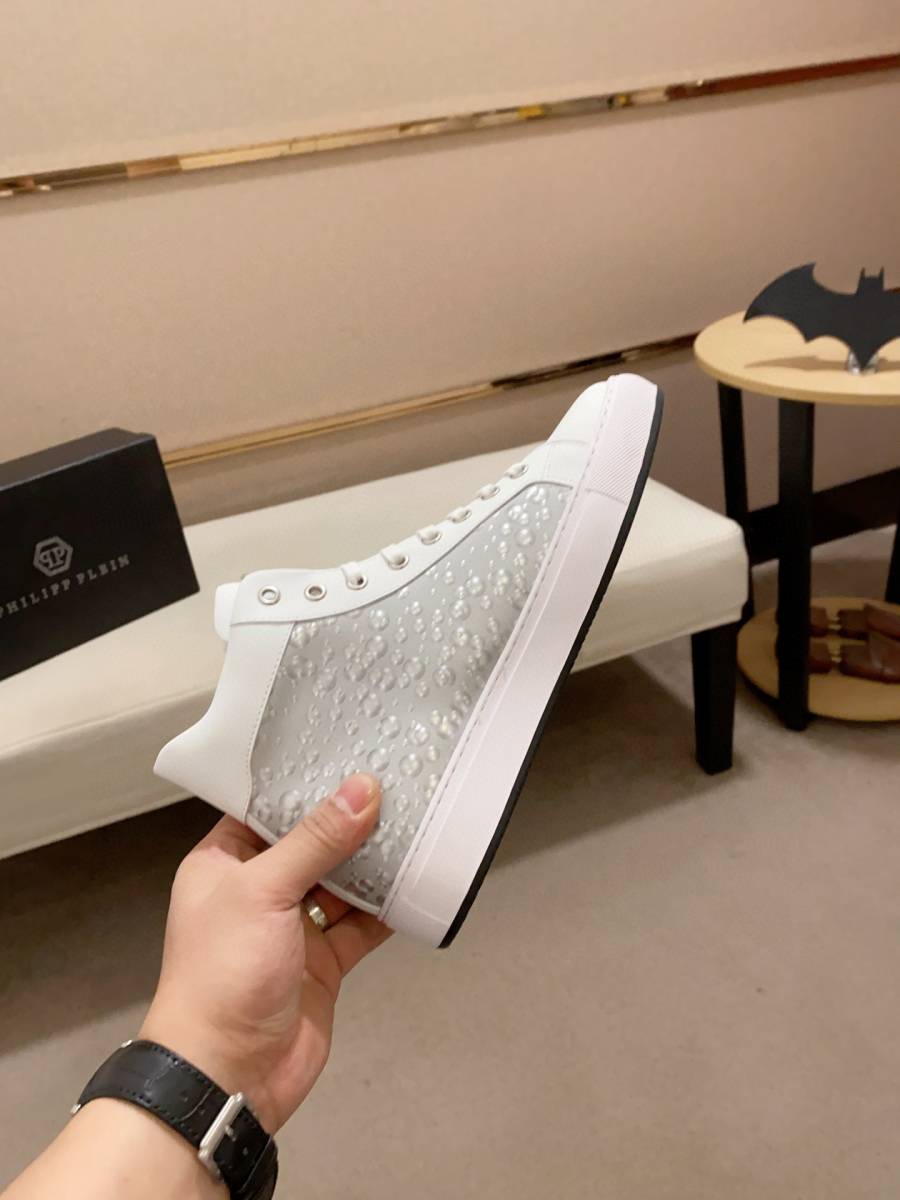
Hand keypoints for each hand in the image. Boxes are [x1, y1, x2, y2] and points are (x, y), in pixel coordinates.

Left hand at [139, 773, 390, 1132]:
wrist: (228, 1075)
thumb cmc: (220, 977)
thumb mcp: (263, 891)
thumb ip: (315, 840)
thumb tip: (361, 791)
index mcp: (224, 863)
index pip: (264, 808)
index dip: (302, 782)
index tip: (345, 752)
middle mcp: (258, 890)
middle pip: (310, 842)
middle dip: (347, 820)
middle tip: (392, 783)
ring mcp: (292, 928)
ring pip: (341, 882)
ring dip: (372, 861)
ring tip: (410, 822)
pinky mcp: (324, 962)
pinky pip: (360, 925)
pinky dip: (386, 908)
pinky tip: (412, 883)